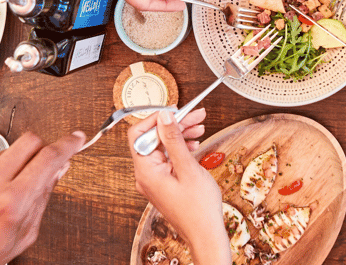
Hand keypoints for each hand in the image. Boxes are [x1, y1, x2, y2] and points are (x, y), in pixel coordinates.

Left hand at [0, 131, 86, 264]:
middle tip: (46, 160)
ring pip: (9, 149)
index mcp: (12, 202)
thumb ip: (42, 199)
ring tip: (11, 186)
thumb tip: (55, 172)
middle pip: (31, 141)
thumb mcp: (21, 236)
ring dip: (18, 161)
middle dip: (44, 147)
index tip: (76, 139)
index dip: (68, 144)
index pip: (48, 158)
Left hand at [129, 109, 229, 264]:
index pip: (140, 134)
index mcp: (146, 171)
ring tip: (198, 127)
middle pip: (153, 139)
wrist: (205, 234)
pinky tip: (193, 143)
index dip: (156, 119)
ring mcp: (154, 180)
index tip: (175, 112)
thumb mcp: (187, 168)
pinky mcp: (163, 183)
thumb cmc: (198, 210)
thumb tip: (164, 118)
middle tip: (195, 115)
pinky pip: (167, 159)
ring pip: (162, 147)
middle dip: (174, 125)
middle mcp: (146, 175)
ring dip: (179, 134)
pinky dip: (180, 148)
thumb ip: (174, 140)